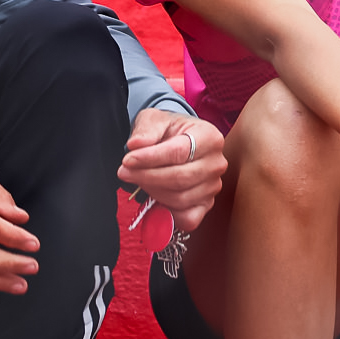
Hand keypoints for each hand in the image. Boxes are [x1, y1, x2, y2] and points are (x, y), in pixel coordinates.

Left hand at [116, 108, 225, 233]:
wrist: (179, 141)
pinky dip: (168, 214)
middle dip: (147, 177)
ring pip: (180, 198)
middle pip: (180, 178)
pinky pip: (188, 218)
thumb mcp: (154, 120)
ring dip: (152, 192)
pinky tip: (153, 201)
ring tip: (136, 180)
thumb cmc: (168, 130)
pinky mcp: (206, 205)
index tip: (127, 160)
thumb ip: (146, 130)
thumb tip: (136, 145)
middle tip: (123, 172)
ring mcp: (213, 186)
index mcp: (209, 137)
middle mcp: (216, 163)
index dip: (150, 158)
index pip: (179, 152)